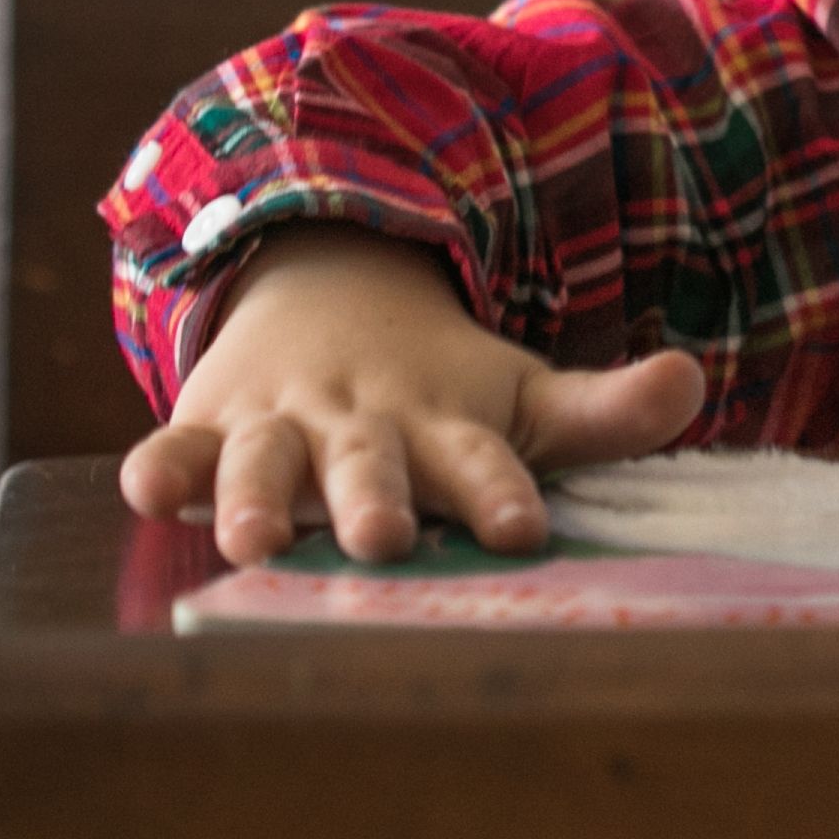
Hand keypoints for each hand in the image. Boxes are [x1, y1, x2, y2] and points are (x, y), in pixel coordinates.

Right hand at [120, 225, 704, 564]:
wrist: (328, 297)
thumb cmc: (439, 388)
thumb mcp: (519, 398)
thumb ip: (602, 413)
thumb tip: (690, 381)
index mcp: (444, 426)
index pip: (483, 460)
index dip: (500, 492)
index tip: (522, 530)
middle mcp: (362, 427)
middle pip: (370, 465)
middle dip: (375, 501)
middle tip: (386, 538)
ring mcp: (281, 426)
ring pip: (265, 463)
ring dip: (255, 498)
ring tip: (250, 541)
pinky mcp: (210, 429)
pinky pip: (179, 448)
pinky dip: (160, 467)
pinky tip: (147, 489)